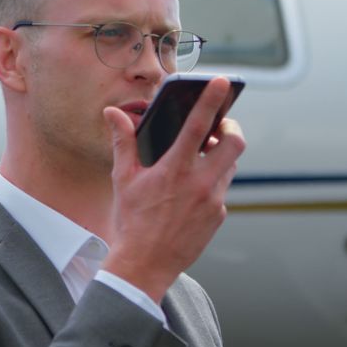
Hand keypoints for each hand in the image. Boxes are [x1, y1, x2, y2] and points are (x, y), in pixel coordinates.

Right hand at [101, 77, 245, 302]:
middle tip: (220, 127)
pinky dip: (212, 182)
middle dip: (231, 128)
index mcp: (174, 170)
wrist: (145, 264)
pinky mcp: (218, 216)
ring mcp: (213, 201)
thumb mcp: (123, 179)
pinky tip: (193, 190)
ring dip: (221, 156)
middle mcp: (199, 184)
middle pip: (234, 144)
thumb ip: (123, 142)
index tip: (220, 82)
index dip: (211, 100)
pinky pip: (222, 190)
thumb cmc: (131, 220)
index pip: (198, 126)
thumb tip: (112, 114)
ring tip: (203, 156)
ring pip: (230, 166)